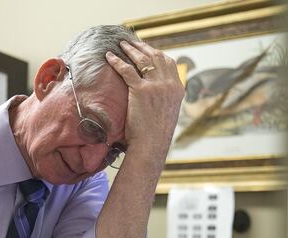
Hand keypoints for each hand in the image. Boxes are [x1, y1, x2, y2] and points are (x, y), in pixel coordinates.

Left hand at [106, 40, 184, 161]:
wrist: (152, 144)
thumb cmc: (156, 134)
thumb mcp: (167, 113)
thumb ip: (164, 99)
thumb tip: (155, 94)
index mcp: (177, 88)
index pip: (169, 62)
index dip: (156, 53)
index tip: (146, 49)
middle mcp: (169, 84)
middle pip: (156, 57)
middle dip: (142, 47)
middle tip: (131, 42)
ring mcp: (156, 86)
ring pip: (142, 60)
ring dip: (130, 49)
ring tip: (121, 44)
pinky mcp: (141, 90)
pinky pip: (127, 70)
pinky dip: (117, 61)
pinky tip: (110, 56)